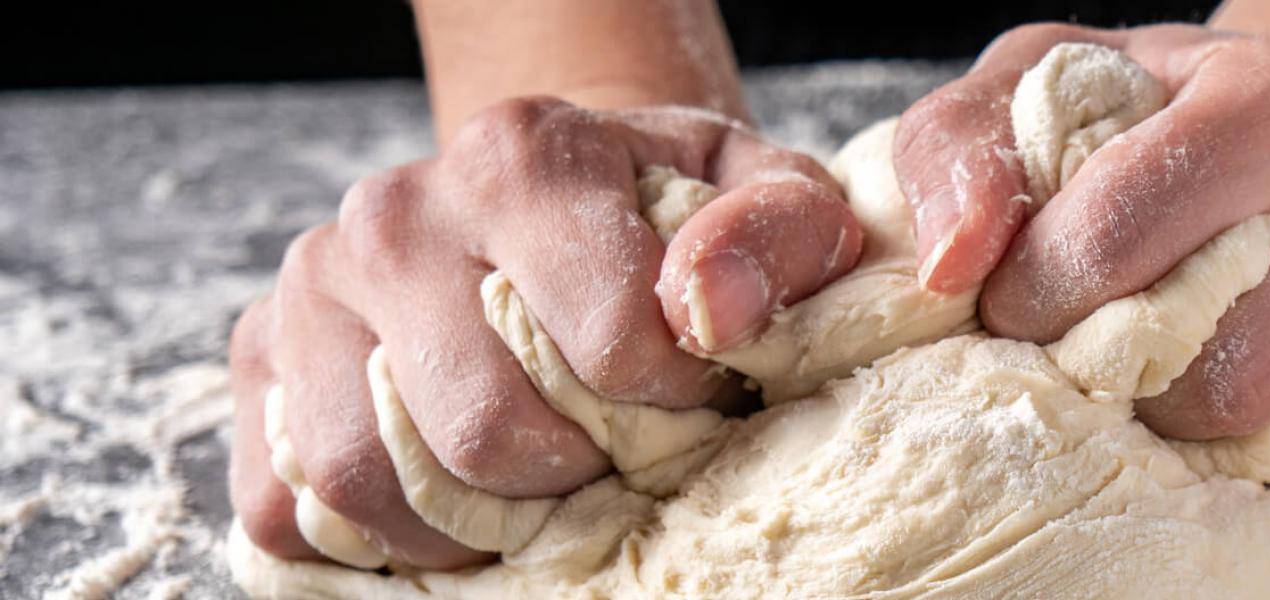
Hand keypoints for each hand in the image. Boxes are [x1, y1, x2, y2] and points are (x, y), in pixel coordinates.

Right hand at [228, 98, 860, 566]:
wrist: (556, 197)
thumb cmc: (664, 214)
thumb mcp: (758, 193)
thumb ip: (777, 234)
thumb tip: (716, 311)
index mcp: (523, 155)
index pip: (607, 341)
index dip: (674, 401)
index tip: (697, 393)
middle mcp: (397, 212)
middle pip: (484, 429)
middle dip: (574, 474)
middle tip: (616, 451)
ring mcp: (313, 287)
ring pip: (372, 479)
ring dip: (474, 522)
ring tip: (542, 485)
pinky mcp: (262, 357)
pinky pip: (293, 509)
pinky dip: (379, 541)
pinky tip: (457, 504)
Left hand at [892, 24, 1269, 511]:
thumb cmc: (1180, 123)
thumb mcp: (1047, 94)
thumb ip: (962, 155)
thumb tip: (957, 266)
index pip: (1120, 255)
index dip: (1048, 312)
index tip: (1044, 314)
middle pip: (1237, 386)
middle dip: (1162, 398)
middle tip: (1150, 363)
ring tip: (1246, 376)